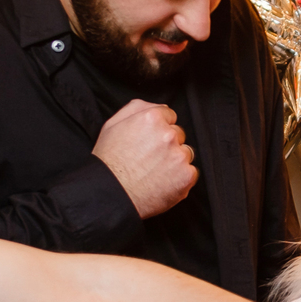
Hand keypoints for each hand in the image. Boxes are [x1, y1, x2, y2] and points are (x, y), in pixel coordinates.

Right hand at [93, 99, 195, 218]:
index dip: (159, 129)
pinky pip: (191, 173)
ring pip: (186, 153)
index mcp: (152, 118)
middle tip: (150, 158)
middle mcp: (169, 134)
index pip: (169, 116)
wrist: (112, 194)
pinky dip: (180, 178)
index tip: (150, 141)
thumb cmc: (109, 162)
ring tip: (155, 172)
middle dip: (168, 144)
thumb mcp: (113, 125)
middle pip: (178, 134)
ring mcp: (179, 155)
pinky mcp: (186, 176)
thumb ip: (138, 108)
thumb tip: (160, 106)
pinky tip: (163, 182)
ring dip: (175, 160)